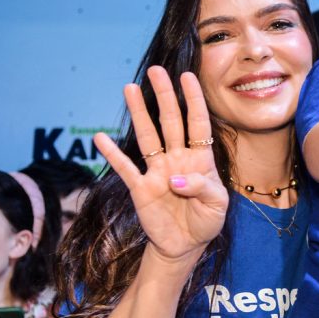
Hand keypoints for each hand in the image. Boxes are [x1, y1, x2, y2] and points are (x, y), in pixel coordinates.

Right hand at [94, 67, 228, 269]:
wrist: (185, 245)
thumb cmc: (205, 221)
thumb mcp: (217, 206)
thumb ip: (202, 188)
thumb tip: (174, 178)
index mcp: (200, 160)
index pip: (198, 124)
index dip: (193, 101)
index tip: (187, 77)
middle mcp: (177, 159)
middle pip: (170, 122)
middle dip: (164, 96)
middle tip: (156, 71)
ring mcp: (156, 171)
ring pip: (147, 136)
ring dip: (139, 113)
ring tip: (129, 88)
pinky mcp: (140, 188)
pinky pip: (124, 168)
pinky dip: (113, 153)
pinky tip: (101, 137)